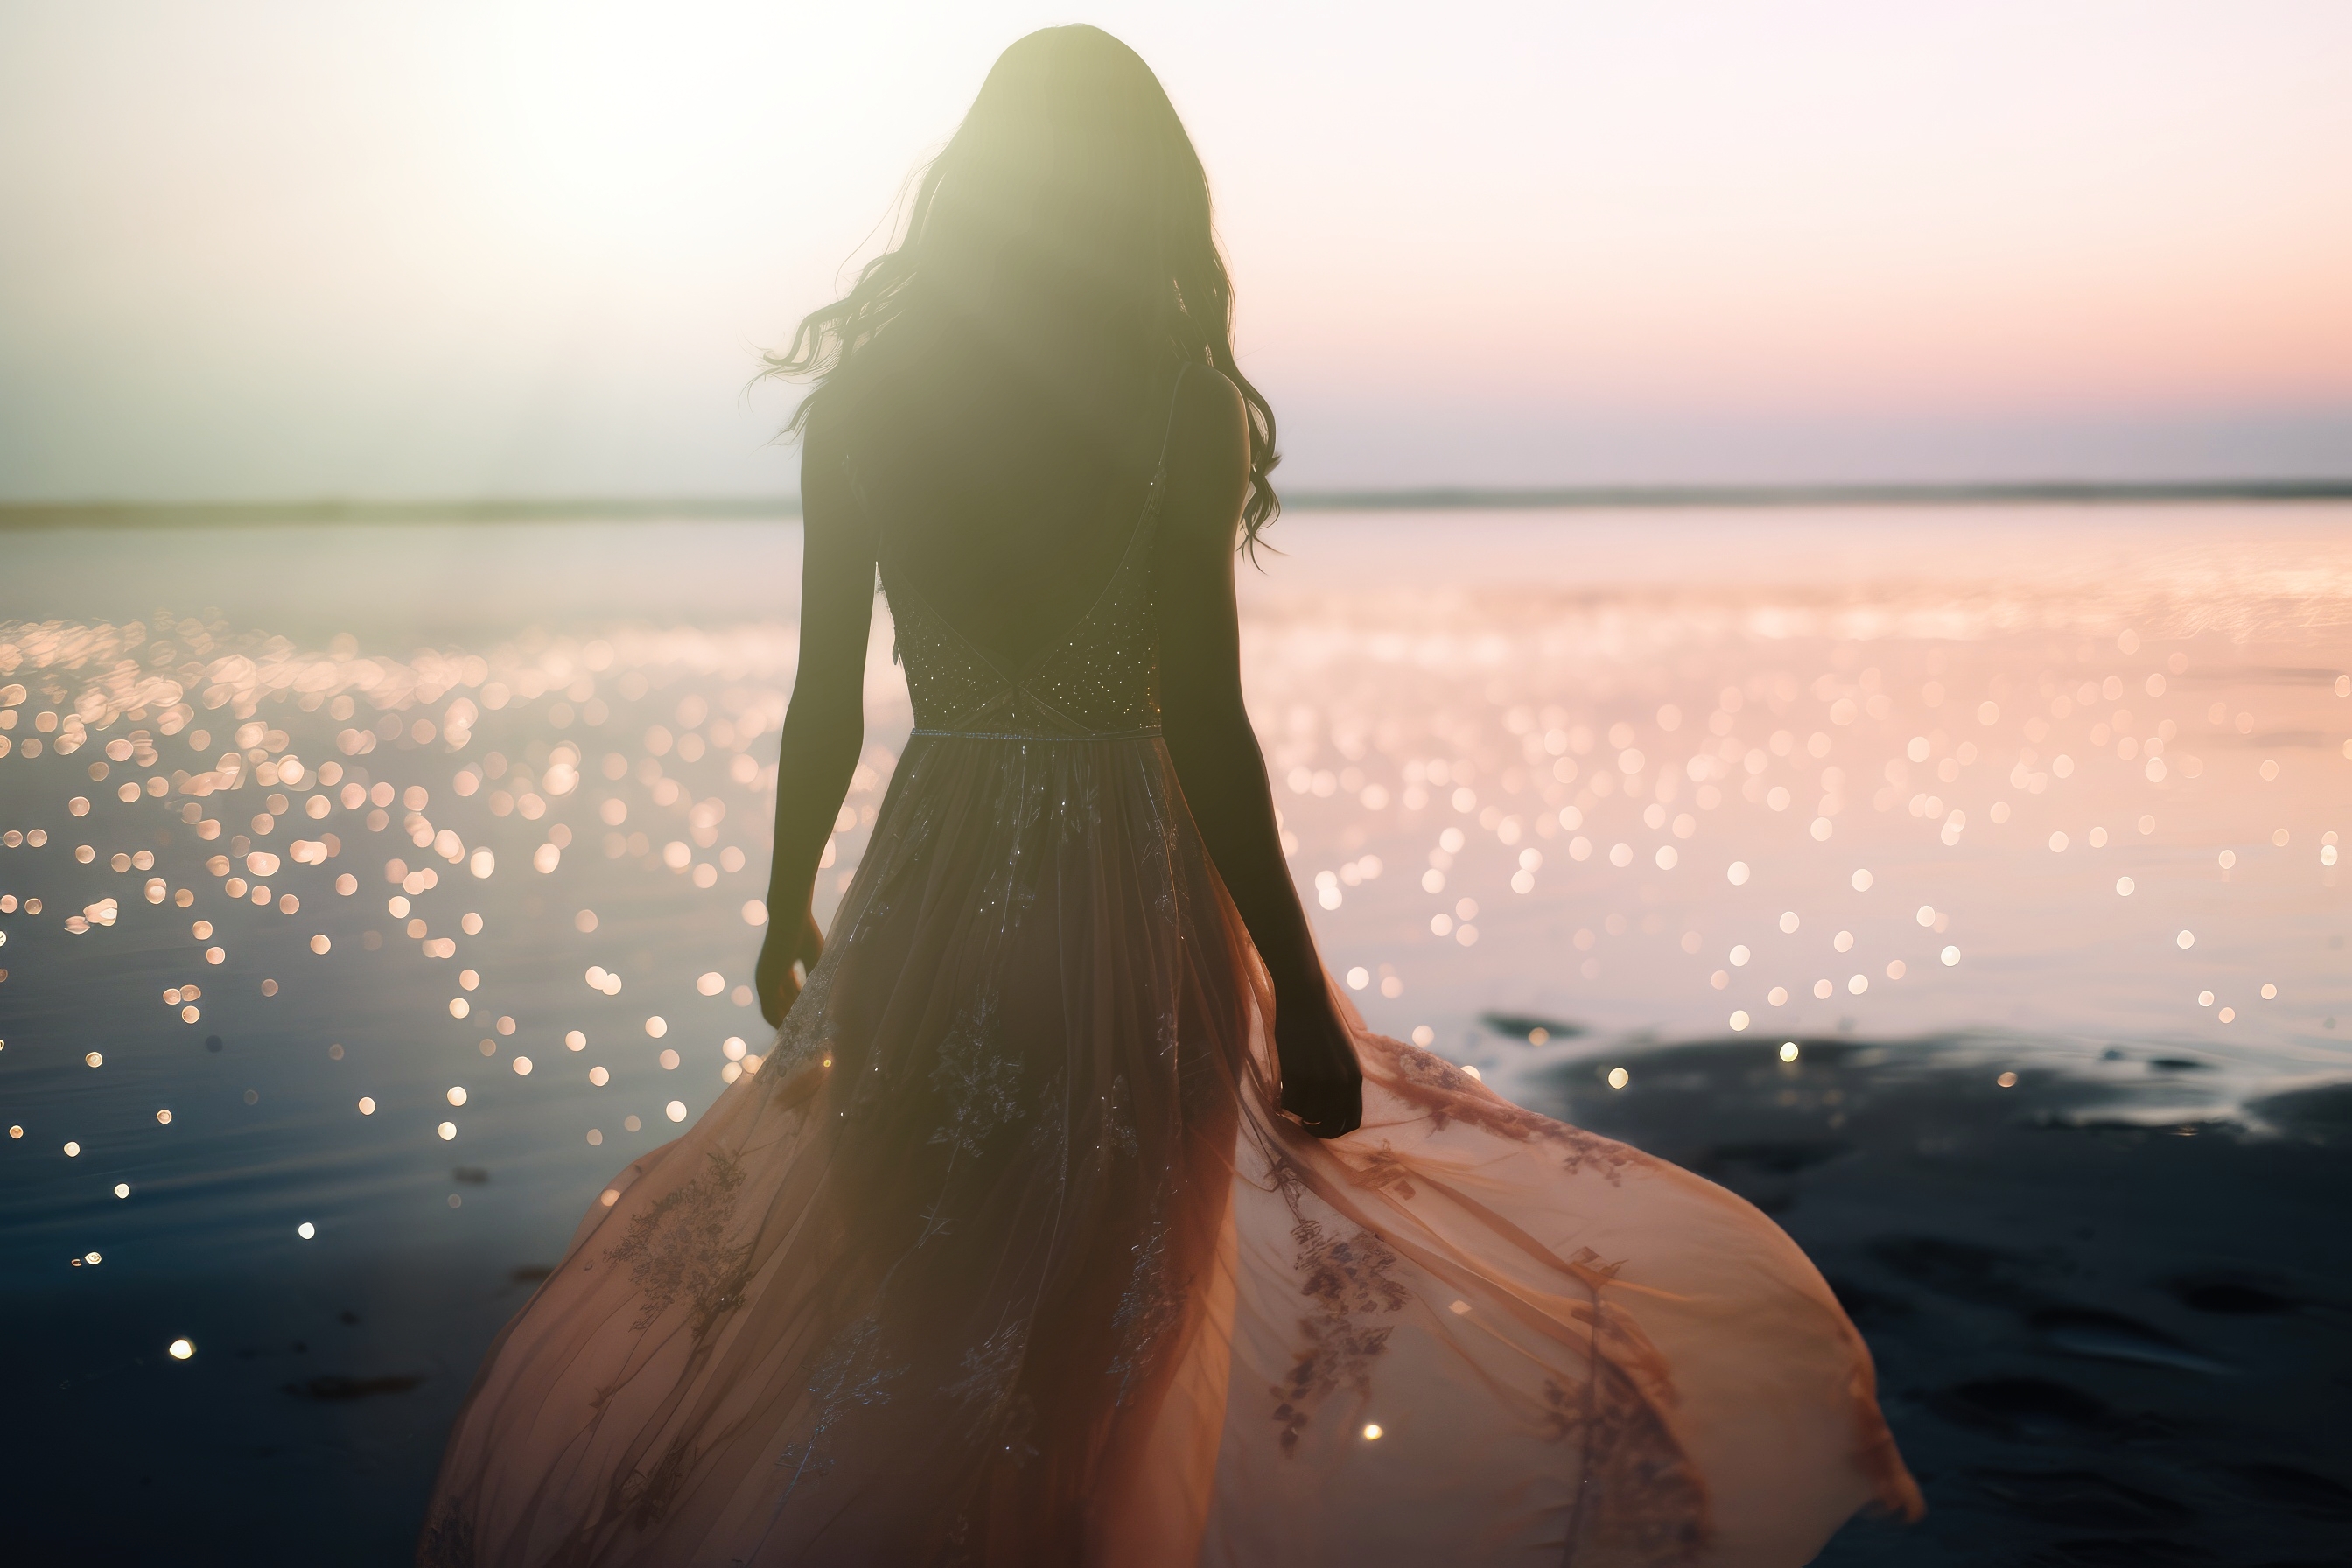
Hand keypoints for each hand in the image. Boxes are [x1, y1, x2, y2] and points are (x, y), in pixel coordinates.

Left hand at [755, 907, 825, 1026]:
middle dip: (792, 1022)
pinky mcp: (765, 983)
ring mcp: (764, 982)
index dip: (797, 1010)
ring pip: (773, 1013)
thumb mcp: (813, 960)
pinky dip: (781, 1022)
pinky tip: (797, 1031)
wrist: (791, 917)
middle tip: (807, 1036)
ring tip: (803, 1038)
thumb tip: (822, 997)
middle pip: (778, 1008)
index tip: (809, 1022)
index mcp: (779, 971)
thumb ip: (813, 979)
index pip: (786, 997)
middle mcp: (768, 979)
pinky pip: (771, 1011)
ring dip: (786, 1026)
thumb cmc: (804, 933)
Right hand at [1273, 982, 1362, 1138]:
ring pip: (1307, 1116)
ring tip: (1290, 1097)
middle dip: (1316, 1129)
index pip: (1352, 1122)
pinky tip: (1281, 1089)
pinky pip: (1290, 1103)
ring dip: (1297, 1112)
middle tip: (1302, 1123)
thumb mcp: (1343, 1053)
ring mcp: (1319, 1078)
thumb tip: (1330, 1107)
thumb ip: (1342, 1079)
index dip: (1335, 1130)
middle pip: (1330, 1126)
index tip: (1322, 1127)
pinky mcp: (1297, 1072)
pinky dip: (1283, 1102)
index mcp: (1354, 1077)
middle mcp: (1341, 1081)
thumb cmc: (1320, 1023)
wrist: (1304, 998)